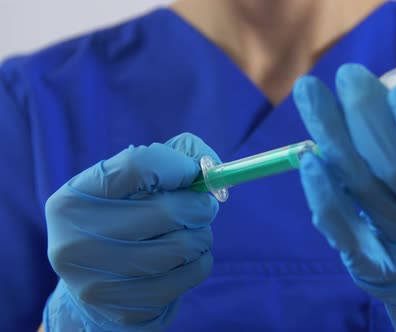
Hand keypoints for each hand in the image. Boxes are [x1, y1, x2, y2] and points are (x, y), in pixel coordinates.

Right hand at [44, 133, 218, 330]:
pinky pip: (193, 273)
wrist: (97, 283)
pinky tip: (186, 258)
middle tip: (203, 206)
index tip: (194, 172)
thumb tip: (211, 165)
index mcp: (72, 200)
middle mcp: (76, 241)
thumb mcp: (133, 182)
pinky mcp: (128, 309)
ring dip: (202, 234)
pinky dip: (202, 260)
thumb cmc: (122, 218)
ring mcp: (100, 282)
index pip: (138, 165)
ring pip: (185, 245)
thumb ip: (174, 156)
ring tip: (192, 232)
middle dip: (199, 205)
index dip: (179, 165)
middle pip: (167, 210)